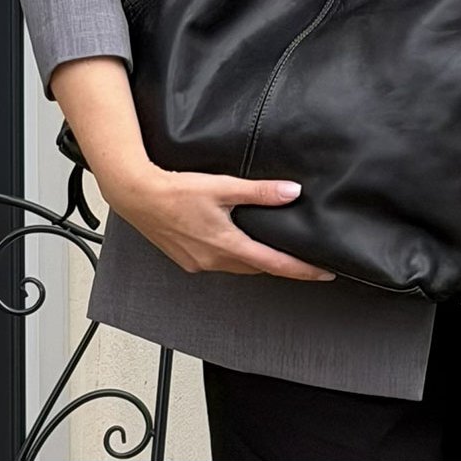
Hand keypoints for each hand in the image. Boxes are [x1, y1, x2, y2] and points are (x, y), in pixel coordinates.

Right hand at [100, 163, 336, 281]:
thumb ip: (259, 192)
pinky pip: (220, 264)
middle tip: (305, 261)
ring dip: (258, 262)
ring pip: (239, 267)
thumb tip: (291, 192)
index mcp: (226, 245)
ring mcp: (199, 263)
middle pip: (258, 269)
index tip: (324, 273)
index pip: (274, 264)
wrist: (136, 195)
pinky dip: (235, 258)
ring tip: (276, 252)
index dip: (302, 270)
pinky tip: (237, 245)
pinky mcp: (187, 260)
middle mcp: (214, 260)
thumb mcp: (223, 187)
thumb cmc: (174, 191)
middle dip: (282, 266)